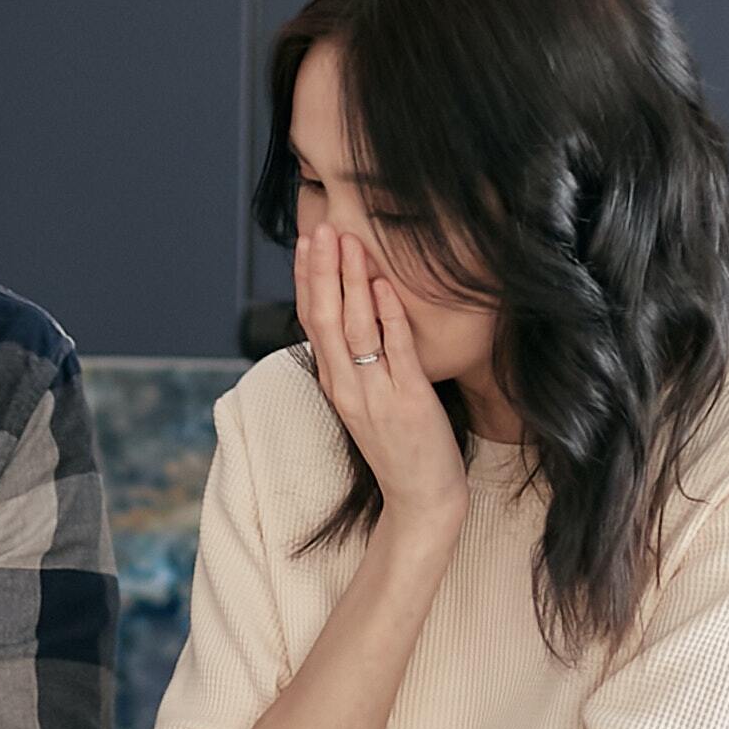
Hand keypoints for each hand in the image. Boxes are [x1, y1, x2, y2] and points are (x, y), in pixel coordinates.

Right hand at [294, 225, 467, 537]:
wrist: (420, 499)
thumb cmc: (400, 447)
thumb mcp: (368, 401)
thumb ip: (359, 362)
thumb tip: (356, 317)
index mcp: (335, 384)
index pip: (312, 322)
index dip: (308, 280)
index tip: (307, 242)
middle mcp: (347, 386)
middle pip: (325, 319)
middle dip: (322, 271)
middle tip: (321, 229)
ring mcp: (375, 393)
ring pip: (355, 328)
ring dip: (350, 281)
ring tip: (349, 242)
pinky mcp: (408, 399)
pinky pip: (394, 350)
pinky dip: (386, 315)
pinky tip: (381, 285)